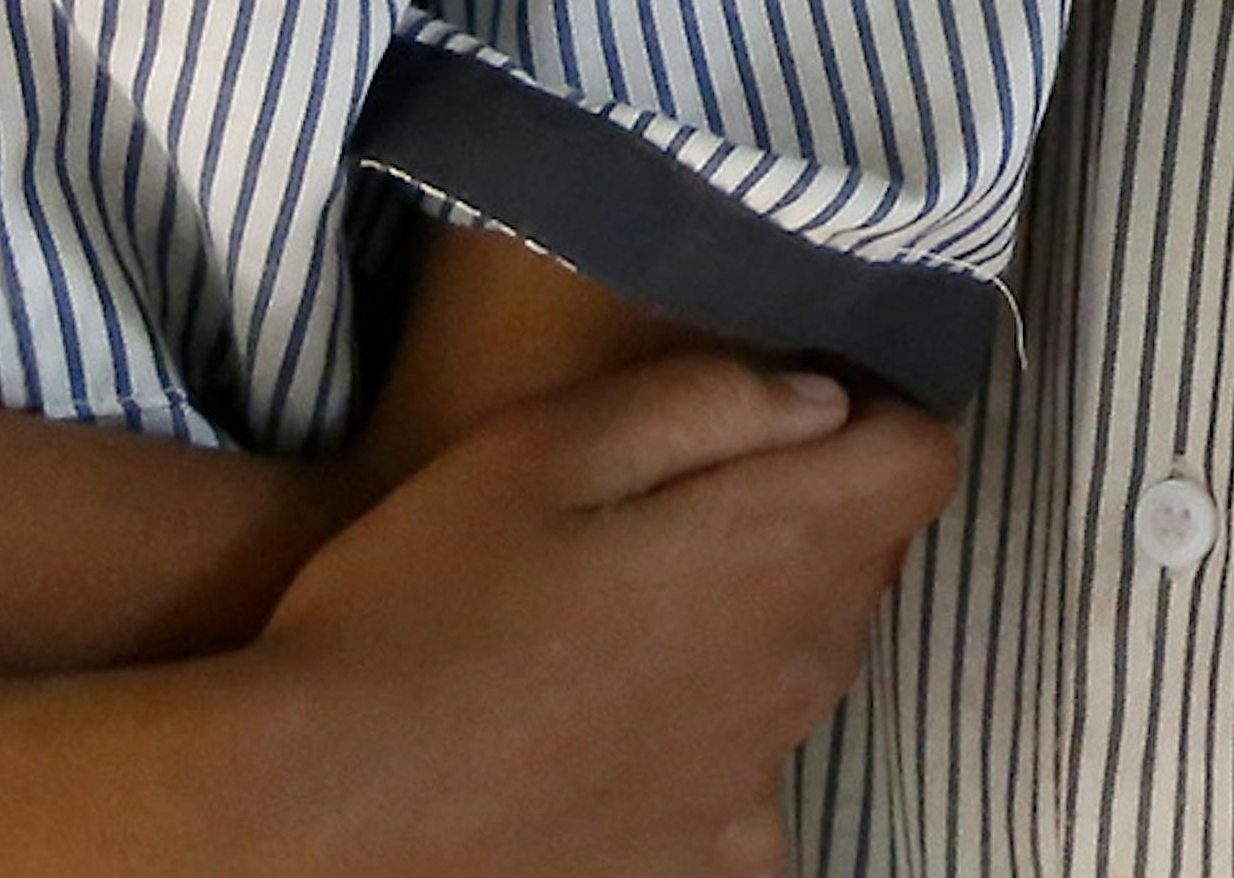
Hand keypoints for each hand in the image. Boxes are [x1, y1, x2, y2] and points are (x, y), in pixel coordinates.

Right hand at [106, 354, 957, 875]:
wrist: (310, 810)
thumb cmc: (413, 606)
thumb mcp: (537, 446)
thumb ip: (703, 401)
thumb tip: (817, 402)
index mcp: (781, 548)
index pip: (923, 457)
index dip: (865, 424)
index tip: (782, 429)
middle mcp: (805, 669)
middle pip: (863, 564)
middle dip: (799, 525)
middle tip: (661, 526)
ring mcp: (763, 781)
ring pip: (808, 672)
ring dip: (754, 639)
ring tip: (613, 641)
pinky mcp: (709, 866)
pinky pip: (748, 791)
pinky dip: (706, 762)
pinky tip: (607, 751)